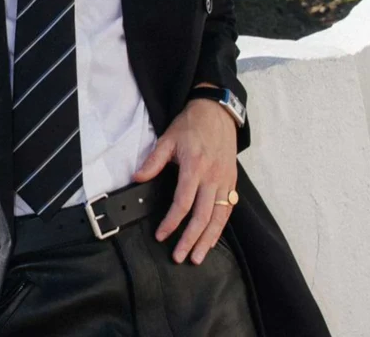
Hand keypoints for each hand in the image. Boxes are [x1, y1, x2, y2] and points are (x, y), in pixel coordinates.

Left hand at [132, 93, 236, 265]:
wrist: (216, 113)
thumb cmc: (191, 126)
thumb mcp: (167, 139)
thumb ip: (153, 161)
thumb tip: (137, 177)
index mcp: (194, 166)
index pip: (183, 202)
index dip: (171, 222)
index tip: (162, 235)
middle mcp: (212, 177)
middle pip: (202, 216)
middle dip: (190, 239)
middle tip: (180, 256)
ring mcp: (225, 181)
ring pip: (218, 218)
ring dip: (208, 240)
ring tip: (198, 257)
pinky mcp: (232, 182)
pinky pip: (228, 210)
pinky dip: (220, 227)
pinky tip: (212, 239)